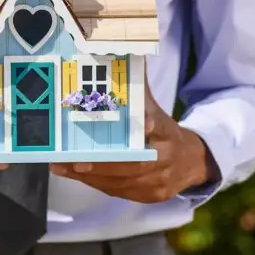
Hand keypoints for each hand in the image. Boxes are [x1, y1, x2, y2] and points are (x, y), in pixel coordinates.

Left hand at [50, 84, 217, 202]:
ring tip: (63, 167)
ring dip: (91, 176)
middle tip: (77, 161)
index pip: (162, 129)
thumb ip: (139, 92)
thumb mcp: (157, 111)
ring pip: (123, 182)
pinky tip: (74, 175)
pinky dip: (95, 183)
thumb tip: (123, 58)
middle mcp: (166, 160)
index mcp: (170, 135)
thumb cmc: (164, 131)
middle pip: (137, 165)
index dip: (152, 127)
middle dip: (105, 165)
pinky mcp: (149, 196)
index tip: (144, 123)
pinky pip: (118, 191)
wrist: (190, 162)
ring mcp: (159, 182)